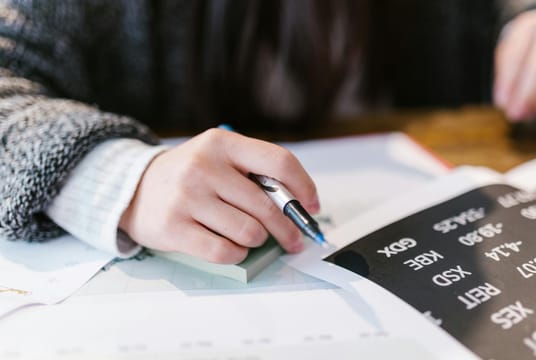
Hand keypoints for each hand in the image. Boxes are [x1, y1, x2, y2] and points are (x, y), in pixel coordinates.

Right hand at [119, 128, 319, 263]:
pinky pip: (225, 251)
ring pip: (249, 232)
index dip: (304, 187)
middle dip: (288, 229)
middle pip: (267, 205)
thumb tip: (298, 205)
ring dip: (258, 241)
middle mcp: (204, 166)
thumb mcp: (218, 158)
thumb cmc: (189, 176)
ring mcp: (186, 197)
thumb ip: (254, 173)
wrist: (132, 188)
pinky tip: (234, 248)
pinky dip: (237, 254)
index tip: (312, 206)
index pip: (279, 162)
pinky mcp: (174, 227)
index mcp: (222, 143)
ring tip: (252, 238)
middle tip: (294, 240)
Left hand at [493, 10, 535, 120]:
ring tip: (528, 115)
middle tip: (515, 115)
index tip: (501, 104)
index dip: (507, 82)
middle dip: (526, 94)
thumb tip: (505, 104)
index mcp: (526, 27)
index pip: (515, 56)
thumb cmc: (524, 49)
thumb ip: (505, 78)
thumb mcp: (509, 55)